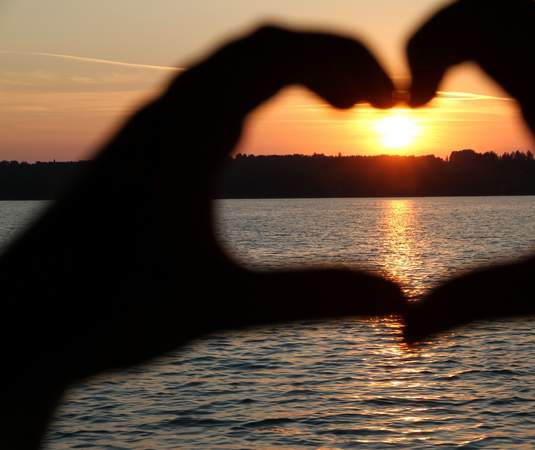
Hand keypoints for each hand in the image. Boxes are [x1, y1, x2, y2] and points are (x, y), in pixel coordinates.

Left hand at [0, 27, 404, 446]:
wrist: (20, 322)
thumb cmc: (105, 312)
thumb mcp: (220, 305)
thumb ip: (313, 298)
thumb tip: (400, 301)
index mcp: (185, 128)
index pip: (280, 52)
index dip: (348, 62)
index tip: (394, 98)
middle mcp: (167, 110)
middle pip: (263, 44)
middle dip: (333, 59)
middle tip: (381, 100)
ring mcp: (154, 122)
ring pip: (237, 63)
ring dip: (298, 70)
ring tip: (348, 105)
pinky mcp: (148, 142)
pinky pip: (215, 88)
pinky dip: (263, 89)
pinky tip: (279, 124)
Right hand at [403, 0, 534, 343]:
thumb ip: (480, 301)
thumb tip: (406, 330)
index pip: (489, 22)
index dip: (430, 42)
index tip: (406, 100)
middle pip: (508, 7)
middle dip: (447, 33)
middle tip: (416, 91)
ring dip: (483, 41)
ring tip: (447, 94)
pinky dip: (518, 57)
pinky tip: (512, 113)